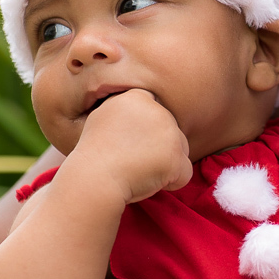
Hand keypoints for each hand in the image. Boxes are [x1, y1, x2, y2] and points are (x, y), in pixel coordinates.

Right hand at [63, 89, 192, 205]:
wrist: (93, 178)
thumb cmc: (94, 154)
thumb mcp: (103, 117)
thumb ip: (126, 109)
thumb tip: (143, 106)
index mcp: (138, 97)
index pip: (156, 111)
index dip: (146, 130)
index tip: (128, 142)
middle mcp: (158, 111)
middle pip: (172, 130)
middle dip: (158, 147)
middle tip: (130, 158)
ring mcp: (170, 133)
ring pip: (181, 150)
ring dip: (166, 163)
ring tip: (138, 169)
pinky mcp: (176, 157)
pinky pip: (184, 173)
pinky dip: (172, 182)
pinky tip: (148, 180)